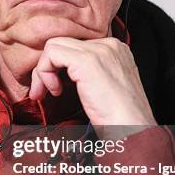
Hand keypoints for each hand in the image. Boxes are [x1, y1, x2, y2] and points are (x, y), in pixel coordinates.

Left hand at [29, 37, 155, 127]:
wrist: (132, 130)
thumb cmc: (118, 119)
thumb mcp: (103, 88)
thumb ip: (86, 74)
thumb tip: (57, 73)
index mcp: (115, 50)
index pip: (75, 46)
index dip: (59, 66)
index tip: (54, 88)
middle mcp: (109, 45)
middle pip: (63, 43)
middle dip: (46, 67)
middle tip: (42, 92)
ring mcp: (99, 50)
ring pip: (54, 45)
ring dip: (43, 71)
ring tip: (47, 92)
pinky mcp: (87, 61)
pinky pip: (52, 53)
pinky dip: (44, 72)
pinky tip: (54, 91)